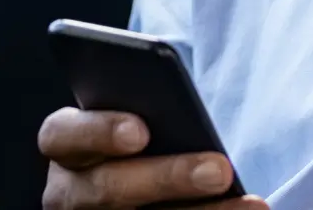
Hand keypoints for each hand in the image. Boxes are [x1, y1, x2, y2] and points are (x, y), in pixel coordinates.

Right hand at [39, 107, 268, 208]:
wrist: (151, 181)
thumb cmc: (150, 136)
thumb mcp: (142, 117)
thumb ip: (152, 111)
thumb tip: (187, 119)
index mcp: (65, 145)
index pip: (61, 136)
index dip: (99, 132)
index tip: (142, 131)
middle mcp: (69, 193)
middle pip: (106, 190)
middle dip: (166, 178)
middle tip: (219, 169)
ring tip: (252, 204)